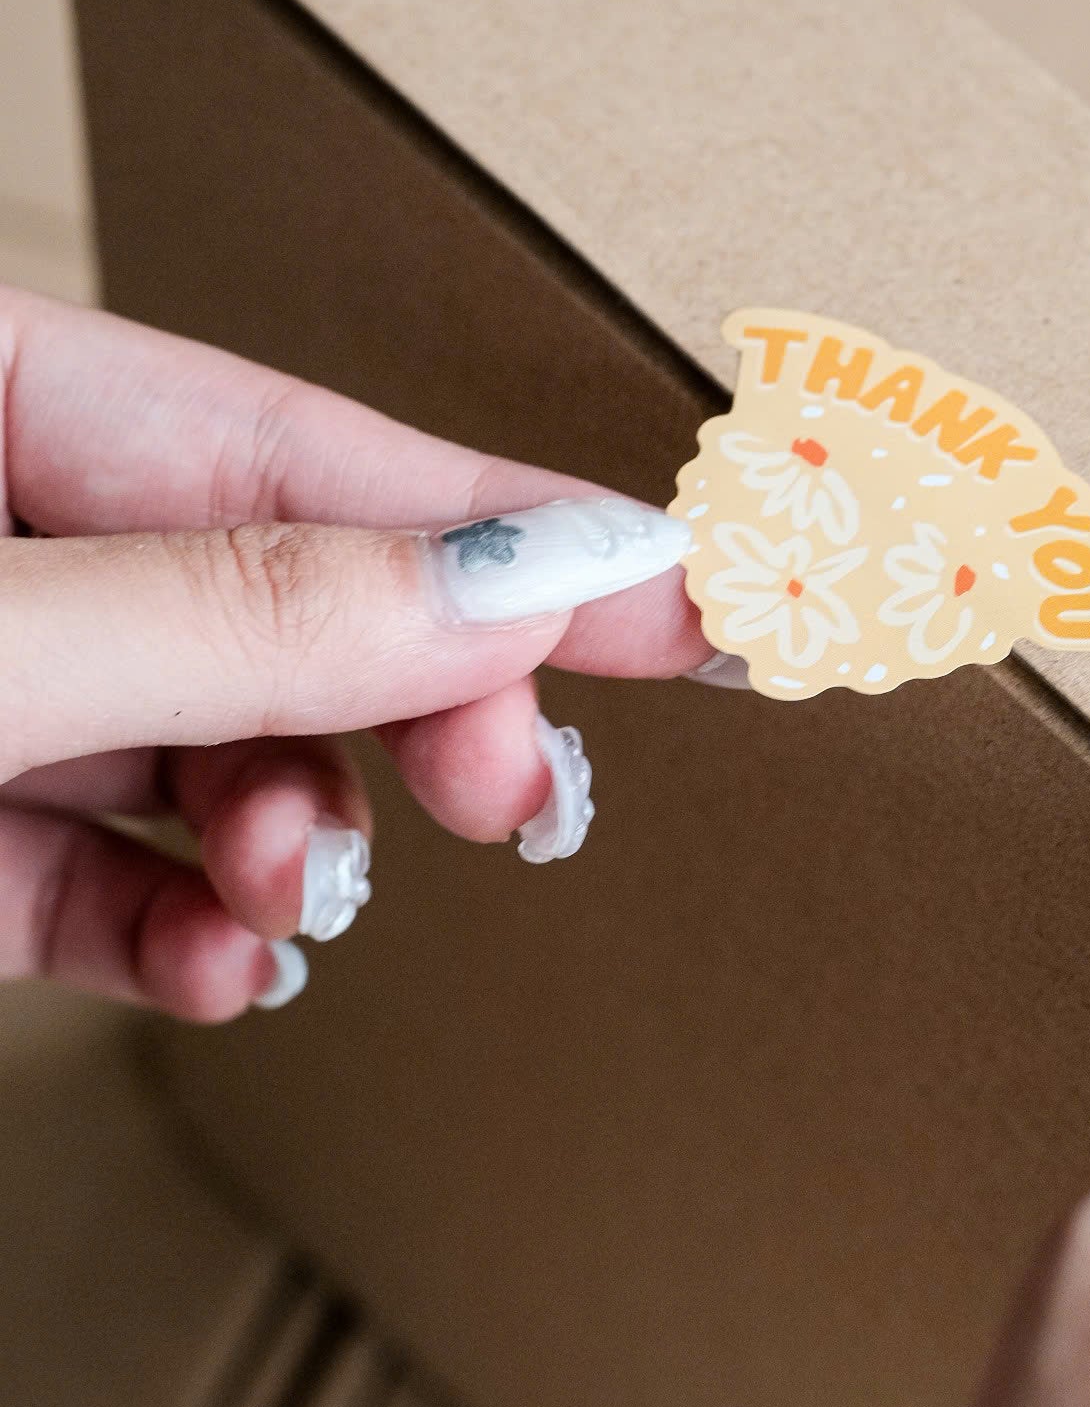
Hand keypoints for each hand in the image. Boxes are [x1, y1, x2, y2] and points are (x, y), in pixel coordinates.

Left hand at [0, 286, 714, 1017]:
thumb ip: (231, 613)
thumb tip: (500, 587)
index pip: (281, 440)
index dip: (490, 524)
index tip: (676, 589)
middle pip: (269, 598)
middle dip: (399, 707)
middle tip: (513, 788)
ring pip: (194, 753)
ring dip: (283, 841)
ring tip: (295, 891)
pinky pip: (98, 878)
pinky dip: (181, 932)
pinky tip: (228, 966)